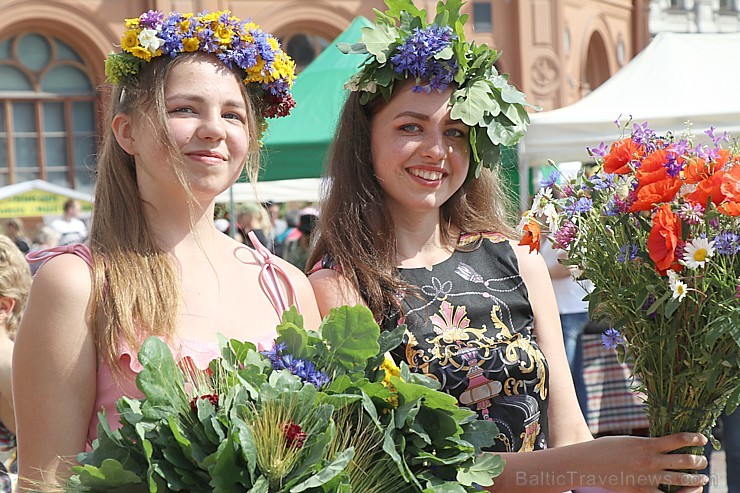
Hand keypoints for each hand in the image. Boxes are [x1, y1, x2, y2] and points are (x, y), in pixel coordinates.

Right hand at [585, 433, 707, 492]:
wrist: (587, 464)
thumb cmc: (605, 449)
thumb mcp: (628, 441)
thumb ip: (646, 444)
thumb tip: (662, 445)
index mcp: (646, 444)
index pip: (678, 440)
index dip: (694, 439)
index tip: (702, 439)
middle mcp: (650, 461)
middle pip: (684, 461)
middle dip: (698, 461)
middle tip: (703, 461)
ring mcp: (647, 477)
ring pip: (681, 480)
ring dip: (695, 479)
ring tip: (702, 478)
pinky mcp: (641, 491)